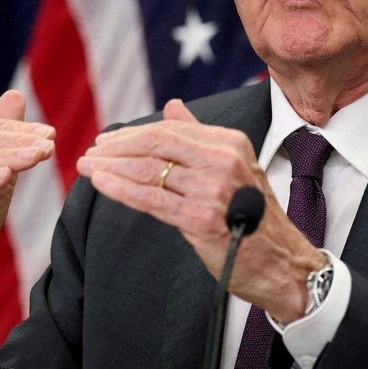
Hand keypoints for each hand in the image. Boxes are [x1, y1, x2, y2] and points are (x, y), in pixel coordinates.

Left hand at [75, 99, 324, 323]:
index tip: (107, 141)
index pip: (171, 129)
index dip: (133, 134)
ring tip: (86, 166)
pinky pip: (151, 199)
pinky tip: (100, 183)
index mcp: (231, 143)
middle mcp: (224, 160)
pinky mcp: (201, 218)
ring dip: (110, 167)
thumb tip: (172, 106)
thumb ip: (199, 136)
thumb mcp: (233, 167)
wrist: (281, 262)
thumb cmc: (254, 217)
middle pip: (157, 144)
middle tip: (90, 152)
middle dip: (117, 147)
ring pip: (149, 170)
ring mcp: (213, 189)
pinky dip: (120, 189)